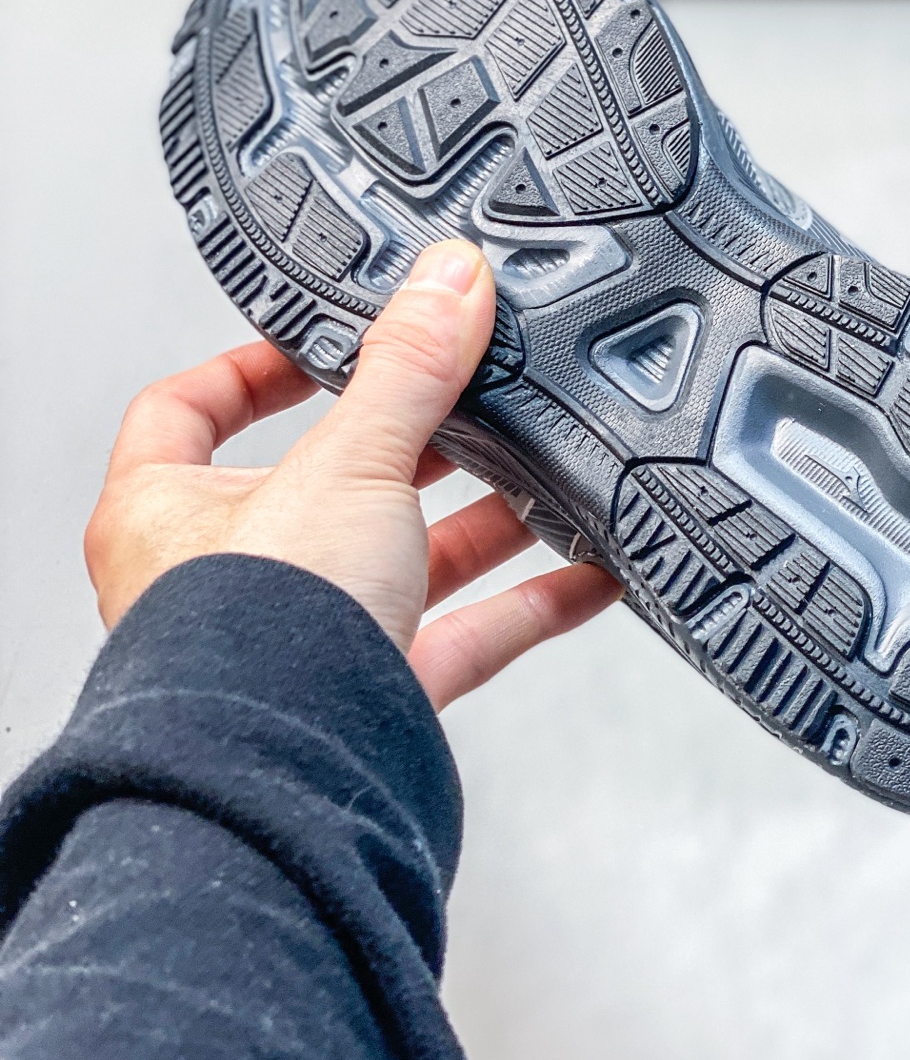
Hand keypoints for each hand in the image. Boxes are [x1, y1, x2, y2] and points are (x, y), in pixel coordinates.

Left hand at [84, 240, 620, 711]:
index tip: (329, 340)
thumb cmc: (256, 636)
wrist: (289, 779)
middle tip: (476, 397)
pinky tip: (591, 571)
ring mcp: (304, 640)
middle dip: (413, 443)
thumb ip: (408, 371)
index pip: (188, 410)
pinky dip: (530, 603)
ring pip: (404, 560)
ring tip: (551, 470)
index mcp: (167, 511)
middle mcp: (227, 578)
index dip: (252, 367)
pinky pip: (463, 637)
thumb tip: (450, 281)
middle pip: (327, 482)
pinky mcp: (375, 696)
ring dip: (485, 519)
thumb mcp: (346, 463)